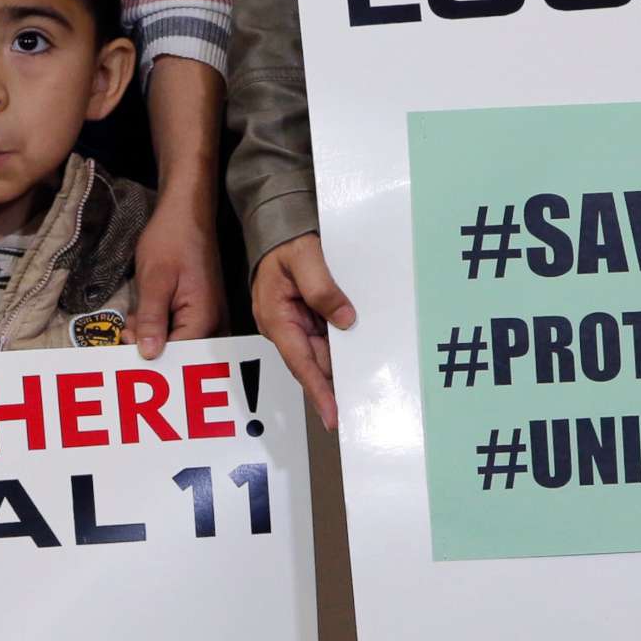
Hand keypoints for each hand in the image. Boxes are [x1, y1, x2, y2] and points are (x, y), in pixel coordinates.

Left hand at [130, 196, 225, 358]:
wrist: (185, 213)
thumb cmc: (172, 239)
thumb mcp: (154, 280)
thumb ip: (151, 319)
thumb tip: (148, 353)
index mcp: (203, 318)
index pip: (178, 355)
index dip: (150, 357)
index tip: (124, 351)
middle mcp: (213, 322)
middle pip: (181, 353)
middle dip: (150, 349)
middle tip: (126, 334)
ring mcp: (209, 316)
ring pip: (179, 343)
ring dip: (152, 338)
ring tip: (132, 324)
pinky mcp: (200, 310)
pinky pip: (180, 330)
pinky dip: (159, 327)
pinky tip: (142, 317)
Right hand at [252, 234, 356, 431]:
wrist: (278, 224)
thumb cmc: (286, 240)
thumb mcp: (305, 257)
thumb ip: (323, 289)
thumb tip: (346, 321)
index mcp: (276, 319)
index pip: (301, 363)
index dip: (318, 391)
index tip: (332, 416)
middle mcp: (284, 327)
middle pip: (312, 363)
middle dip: (333, 385)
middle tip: (357, 407)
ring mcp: (295, 324)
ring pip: (321, 352)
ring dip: (340, 366)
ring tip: (364, 384)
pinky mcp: (306, 317)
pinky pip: (326, 338)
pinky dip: (342, 347)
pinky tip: (360, 354)